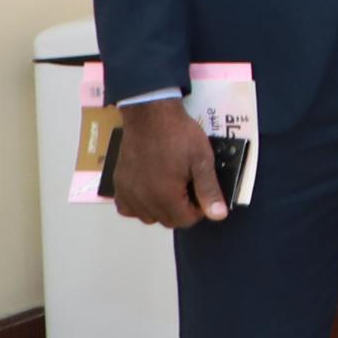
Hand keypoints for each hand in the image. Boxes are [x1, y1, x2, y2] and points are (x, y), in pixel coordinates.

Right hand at [104, 100, 227, 229]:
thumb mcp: (201, 161)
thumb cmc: (179, 136)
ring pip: (147, 216)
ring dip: (161, 209)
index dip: (199, 210)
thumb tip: (218, 216)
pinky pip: (127, 207)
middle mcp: (143, 200)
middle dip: (182, 210)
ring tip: (171, 188)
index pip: (185, 221)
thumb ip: (209, 190)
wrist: (150, 116)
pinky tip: (149, 190)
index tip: (201, 193)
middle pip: (167, 220)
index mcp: (165, 196)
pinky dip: (138, 205)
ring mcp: (127, 192)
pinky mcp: (118, 183)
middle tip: (188, 188)